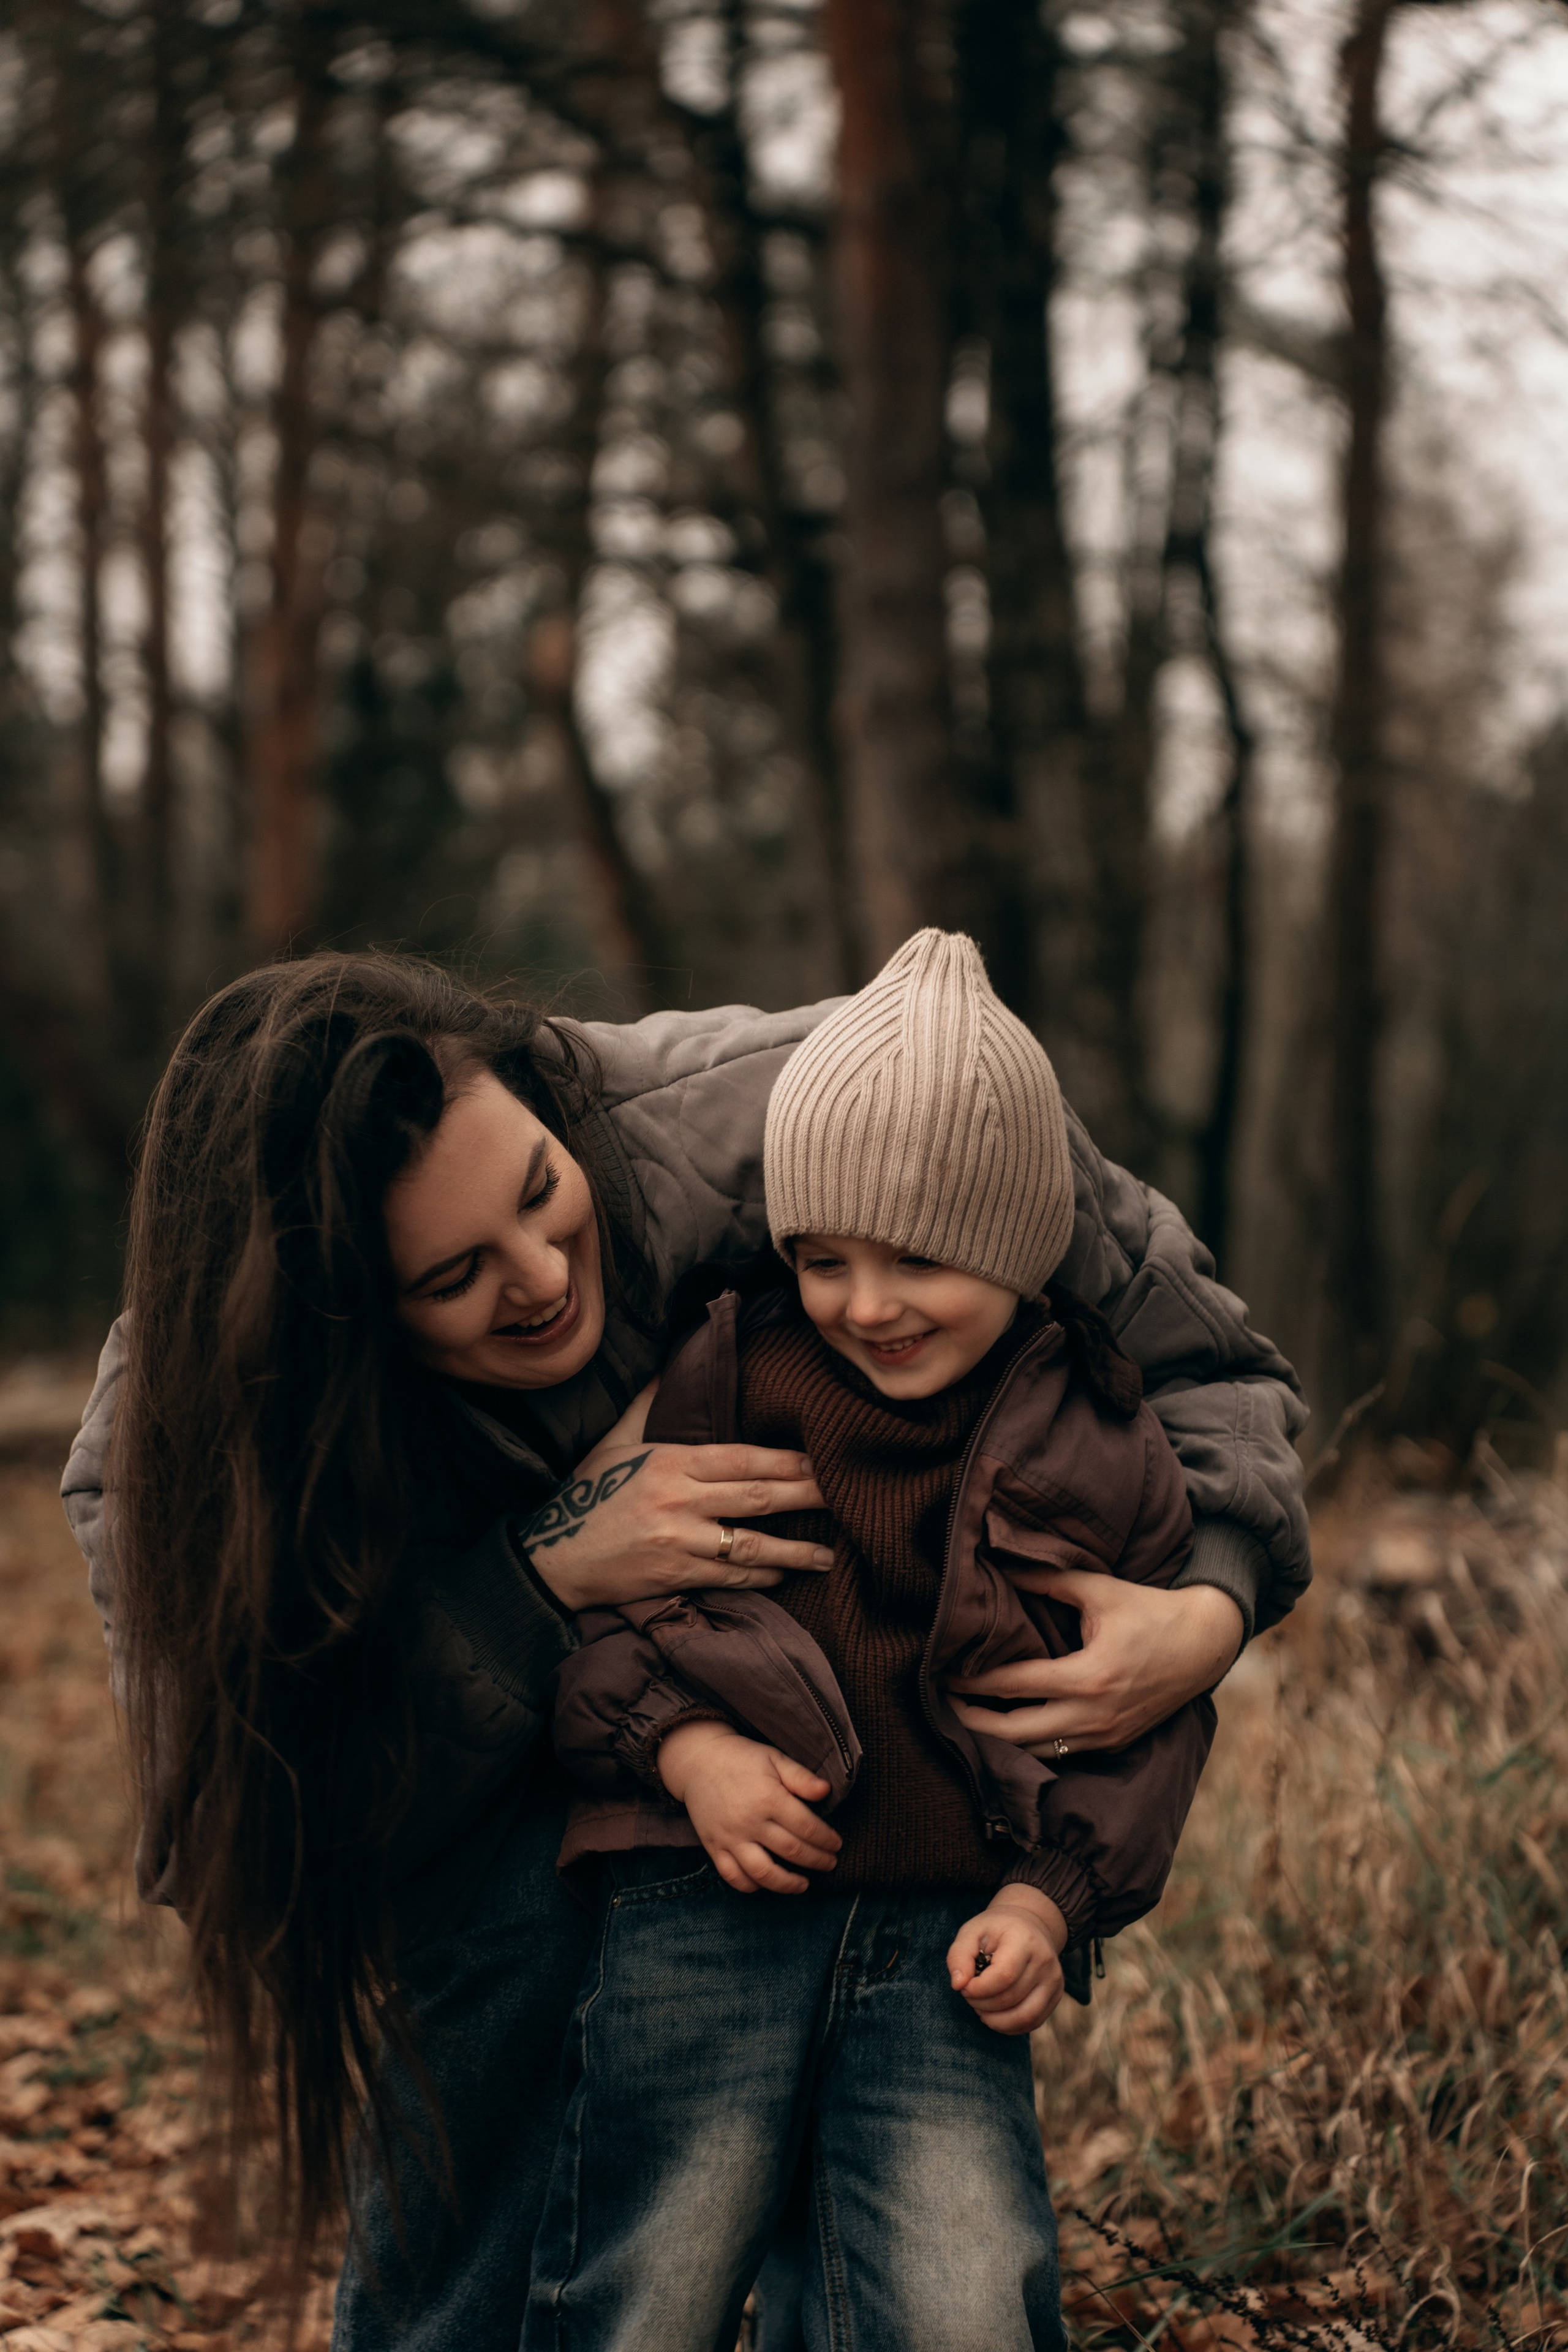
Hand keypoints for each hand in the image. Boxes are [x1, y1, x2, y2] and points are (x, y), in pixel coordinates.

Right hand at [520, 1381, 831, 1611]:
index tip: (821, 1461)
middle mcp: (679, 1501)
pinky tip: (783, 1573)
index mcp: (671, 1463)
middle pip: (759, 1496)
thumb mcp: (612, 1444)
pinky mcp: (674, 1575)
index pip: (744, 1457)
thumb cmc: (585, 1497)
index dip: (788, 1460)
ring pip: (751, 1543)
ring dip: (795, 1550)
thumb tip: (669, 1364)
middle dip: (808, 1496)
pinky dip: (760, 1575)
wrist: (550, 1557)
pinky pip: (729, 1575)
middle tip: (846, 1496)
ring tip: (828, 1554)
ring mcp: (679, 1541)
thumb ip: (647, 1406)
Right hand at [656, 1721, 841, 1894]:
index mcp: (768, 1797)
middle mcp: (750, 1821)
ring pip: (762, 1872)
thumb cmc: (742, 1758)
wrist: (699, 1761)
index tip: (837, 1844)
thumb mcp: (774, 1759)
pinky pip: (733, 1876)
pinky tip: (766, 1884)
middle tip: (830, 1863)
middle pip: (791, 1850)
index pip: (807, 1827)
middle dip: (817, 1861)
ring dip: (787, 1884)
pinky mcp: (714, 1847)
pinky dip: (751, 1886)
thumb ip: (801, 1777)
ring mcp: (730, 1837)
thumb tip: (827, 1791)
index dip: (826, 1839)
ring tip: (803, 1884)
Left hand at [946, 1572, 1242, 1752]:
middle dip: (972, 1722)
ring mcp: (1104, 1736)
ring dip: (997, 1740)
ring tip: (966, 1717)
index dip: (973, 1680)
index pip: (1014, 1685)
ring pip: (1034, 1751)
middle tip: (942, 1704)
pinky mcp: (1113, 1744)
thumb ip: (1049, 1580)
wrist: (1204, 1645)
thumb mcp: (1100, 1589)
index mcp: (1088, 1677)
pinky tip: (1007, 1729)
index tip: (942, 1673)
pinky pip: (1059, 1754)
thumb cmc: (1150, 1612)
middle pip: (1014, 1733)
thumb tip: (1002, 1566)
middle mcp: (1093, 1716)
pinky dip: (1028, 1745)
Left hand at [947, 1884, 1066, 2034]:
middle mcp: (1045, 1960)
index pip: (1003, 1976)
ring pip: (1025, 2016)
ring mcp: (1054, 1980)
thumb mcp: (971, 1932)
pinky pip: (1033, 2022)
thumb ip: (959, 1955)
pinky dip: (1010, 2026)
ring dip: (996, 2020)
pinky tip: (995, 2015)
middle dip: (982, 2004)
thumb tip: (958, 1985)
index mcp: (1024, 1939)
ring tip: (981, 2009)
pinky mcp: (1056, 1995)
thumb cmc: (996, 1930)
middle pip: (1011, 1998)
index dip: (979, 1989)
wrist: (1029, 1925)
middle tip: (969, 1995)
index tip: (964, 1986)